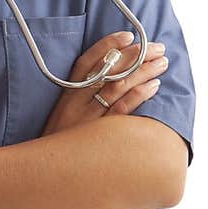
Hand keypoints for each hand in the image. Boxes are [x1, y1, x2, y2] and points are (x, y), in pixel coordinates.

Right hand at [41, 31, 167, 137]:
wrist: (46, 172)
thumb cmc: (60, 145)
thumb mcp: (63, 117)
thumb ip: (81, 99)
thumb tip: (109, 79)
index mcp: (67, 95)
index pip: (86, 62)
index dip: (106, 47)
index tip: (127, 36)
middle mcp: (77, 103)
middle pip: (107, 71)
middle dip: (135, 56)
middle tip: (157, 47)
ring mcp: (88, 119)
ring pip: (117, 87)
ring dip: (142, 71)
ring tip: (161, 63)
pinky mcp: (98, 135)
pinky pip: (121, 111)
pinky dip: (138, 96)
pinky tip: (153, 86)